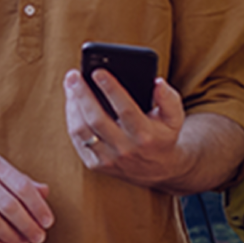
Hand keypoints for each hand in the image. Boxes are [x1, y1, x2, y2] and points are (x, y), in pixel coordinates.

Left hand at [64, 69, 190, 187]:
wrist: (159, 170)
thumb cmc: (162, 136)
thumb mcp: (174, 118)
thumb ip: (168, 98)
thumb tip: (157, 82)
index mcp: (144, 135)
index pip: (125, 109)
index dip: (110, 89)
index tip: (98, 72)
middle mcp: (125, 148)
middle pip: (96, 119)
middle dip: (82, 94)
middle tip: (73, 76)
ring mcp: (108, 158)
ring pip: (82, 130)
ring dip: (72, 106)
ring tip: (70, 86)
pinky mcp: (96, 164)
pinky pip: (78, 141)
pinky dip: (72, 120)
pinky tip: (71, 104)